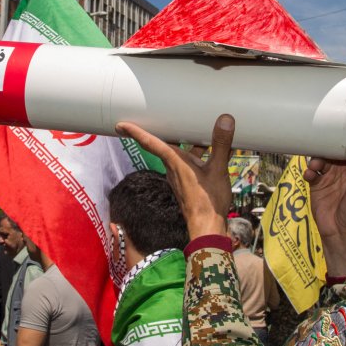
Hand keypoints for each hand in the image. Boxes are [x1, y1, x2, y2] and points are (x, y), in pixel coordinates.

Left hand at [116, 114, 234, 239]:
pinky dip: (193, 154)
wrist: (207, 227)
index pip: (152, 144)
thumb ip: (221, 144)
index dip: (136, 133)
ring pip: (176, 154)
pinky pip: (186, 162)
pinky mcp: (187, 183)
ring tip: (191, 128)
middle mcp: (173, 169)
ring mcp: (179, 177)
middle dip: (157, 132)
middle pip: (162, 146)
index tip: (121, 125)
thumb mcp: (218, 170)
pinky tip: (209, 151)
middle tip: (149, 117)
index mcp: (176, 163)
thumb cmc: (209, 202)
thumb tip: (225, 119)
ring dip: (181, 142)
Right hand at [303, 146, 345, 277]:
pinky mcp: (316, 186)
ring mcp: (329, 178)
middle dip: (327, 148)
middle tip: (322, 145)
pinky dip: (309, 172)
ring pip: (321, 161)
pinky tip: (309, 175)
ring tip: (315, 165)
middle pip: (333, 153)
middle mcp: (343, 171)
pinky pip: (311, 174)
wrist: (342, 235)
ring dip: (317, 160)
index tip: (341, 129)